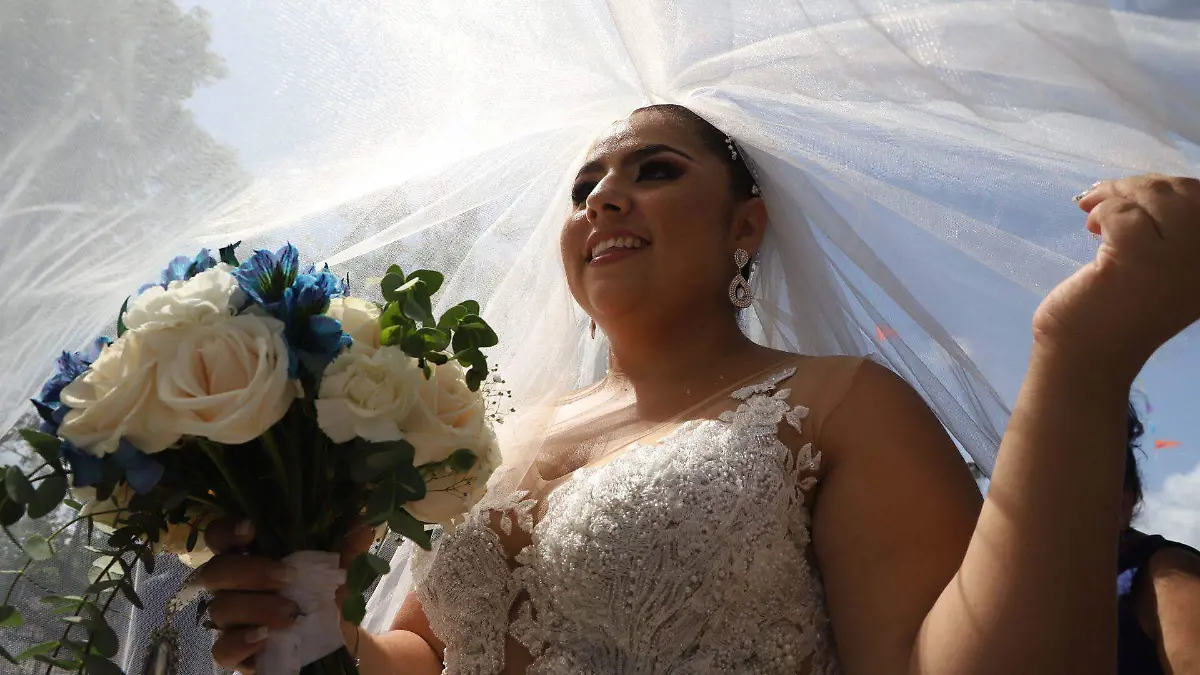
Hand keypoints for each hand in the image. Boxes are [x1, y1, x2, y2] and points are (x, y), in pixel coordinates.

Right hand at [200, 519, 375, 672]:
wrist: (330, 638)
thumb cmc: (321, 593)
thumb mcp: (338, 569)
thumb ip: (348, 548)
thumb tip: (362, 526)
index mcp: (250, 557)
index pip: (221, 537)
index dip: (227, 530)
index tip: (252, 528)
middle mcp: (231, 586)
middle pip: (215, 571)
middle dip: (249, 570)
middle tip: (288, 576)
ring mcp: (229, 620)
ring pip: (221, 608)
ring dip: (256, 607)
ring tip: (291, 614)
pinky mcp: (234, 651)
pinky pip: (222, 649)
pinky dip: (242, 642)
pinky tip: (266, 637)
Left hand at [1033, 174, 1199, 380]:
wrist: (1085, 360)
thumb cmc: (1117, 316)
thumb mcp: (1160, 272)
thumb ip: (1172, 236)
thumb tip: (1158, 188)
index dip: (1177, 189)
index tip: (1141, 195)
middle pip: (1188, 195)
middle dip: (1143, 185)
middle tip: (1107, 196)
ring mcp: (1175, 264)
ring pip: (1158, 198)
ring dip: (1119, 192)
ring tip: (1093, 208)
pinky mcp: (1137, 263)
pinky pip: (1125, 213)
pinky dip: (1104, 209)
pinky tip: (1091, 228)